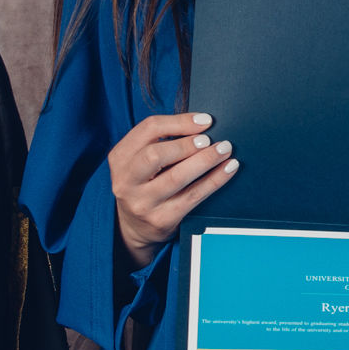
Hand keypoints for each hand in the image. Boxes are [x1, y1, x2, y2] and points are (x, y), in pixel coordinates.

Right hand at [110, 112, 238, 265]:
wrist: (134, 228)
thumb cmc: (144, 184)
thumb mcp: (139, 161)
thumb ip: (160, 142)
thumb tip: (201, 125)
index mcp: (120, 158)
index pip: (148, 129)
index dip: (179, 122)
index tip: (205, 121)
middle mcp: (126, 181)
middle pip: (155, 155)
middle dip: (186, 144)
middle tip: (209, 140)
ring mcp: (142, 203)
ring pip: (177, 177)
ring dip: (205, 160)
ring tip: (224, 150)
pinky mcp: (161, 219)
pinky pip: (193, 196)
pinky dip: (215, 180)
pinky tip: (228, 169)